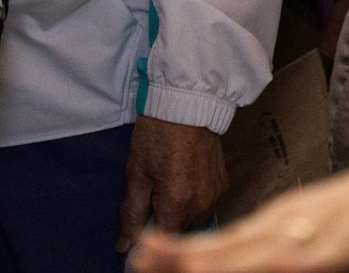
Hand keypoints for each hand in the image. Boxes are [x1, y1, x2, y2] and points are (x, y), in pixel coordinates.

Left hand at [119, 116, 228, 252]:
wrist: (187, 101)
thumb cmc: (157, 133)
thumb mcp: (137, 173)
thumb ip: (132, 214)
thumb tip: (125, 246)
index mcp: (178, 202)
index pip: (164, 242)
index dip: (148, 241)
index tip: (138, 232)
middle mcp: (202, 203)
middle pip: (180, 233)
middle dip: (164, 225)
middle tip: (150, 201)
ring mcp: (216, 193)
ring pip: (195, 222)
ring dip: (179, 216)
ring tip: (166, 189)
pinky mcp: (223, 183)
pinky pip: (207, 206)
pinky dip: (193, 203)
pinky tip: (182, 183)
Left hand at [130, 110, 348, 272]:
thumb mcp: (320, 243)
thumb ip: (282, 258)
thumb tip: (247, 260)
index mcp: (278, 228)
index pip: (218, 247)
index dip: (178, 255)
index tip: (139, 257)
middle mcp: (290, 226)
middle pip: (227, 250)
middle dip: (183, 262)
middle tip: (139, 260)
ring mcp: (320, 230)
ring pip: (259, 255)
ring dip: (220, 265)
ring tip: (177, 265)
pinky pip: (314, 259)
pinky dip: (288, 265)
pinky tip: (273, 267)